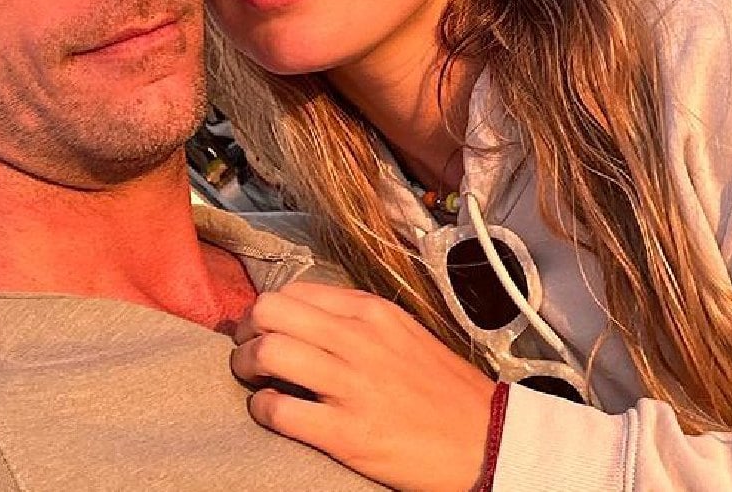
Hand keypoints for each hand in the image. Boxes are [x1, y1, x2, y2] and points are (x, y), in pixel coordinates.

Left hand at [232, 282, 497, 491]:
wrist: (486, 440)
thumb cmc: (446, 390)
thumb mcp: (407, 334)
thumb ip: (361, 321)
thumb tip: (308, 319)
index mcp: (374, 312)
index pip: (295, 291)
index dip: (268, 310)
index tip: (265, 328)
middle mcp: (359, 339)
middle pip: (270, 311)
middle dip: (247, 331)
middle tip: (248, 351)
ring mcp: (352, 385)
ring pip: (266, 353)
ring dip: (245, 366)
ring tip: (253, 380)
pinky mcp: (346, 432)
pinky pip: (277, 410)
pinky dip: (262, 409)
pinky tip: (271, 412)